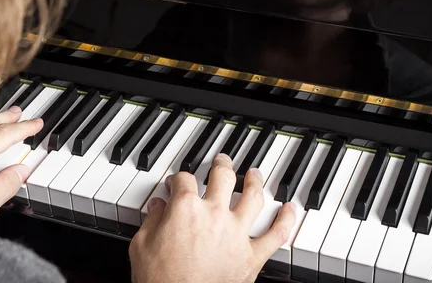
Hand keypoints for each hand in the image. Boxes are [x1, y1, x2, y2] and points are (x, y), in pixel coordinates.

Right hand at [129, 153, 295, 282]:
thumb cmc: (159, 280)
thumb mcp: (141, 245)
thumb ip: (151, 221)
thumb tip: (157, 207)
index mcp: (185, 209)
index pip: (184, 180)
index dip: (178, 178)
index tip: (176, 183)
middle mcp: (214, 215)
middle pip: (223, 177)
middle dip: (222, 165)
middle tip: (222, 161)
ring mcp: (236, 234)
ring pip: (253, 197)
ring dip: (255, 182)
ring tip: (255, 175)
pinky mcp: (251, 257)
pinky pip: (276, 235)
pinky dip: (286, 220)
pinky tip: (290, 209)